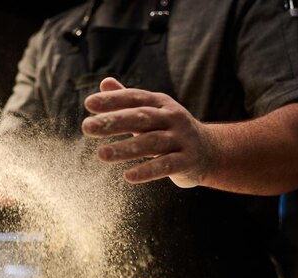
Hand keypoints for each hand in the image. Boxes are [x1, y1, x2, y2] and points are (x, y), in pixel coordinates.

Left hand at [81, 77, 213, 187]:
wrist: (210, 151)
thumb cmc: (170, 130)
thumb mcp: (152, 113)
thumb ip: (129, 100)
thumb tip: (104, 82)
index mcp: (160, 103)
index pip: (135, 98)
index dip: (113, 99)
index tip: (89, 104)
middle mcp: (172, 117)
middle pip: (141, 118)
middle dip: (113, 122)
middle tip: (87, 127)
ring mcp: (181, 139)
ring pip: (152, 142)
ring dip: (125, 148)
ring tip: (101, 154)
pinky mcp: (187, 161)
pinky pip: (166, 165)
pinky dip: (147, 171)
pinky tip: (128, 176)